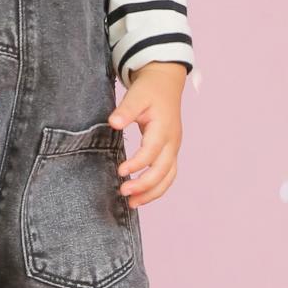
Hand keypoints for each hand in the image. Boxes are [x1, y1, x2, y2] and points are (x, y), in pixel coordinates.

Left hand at [108, 64, 185, 207]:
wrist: (166, 83)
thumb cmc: (150, 90)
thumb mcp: (137, 94)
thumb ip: (125, 110)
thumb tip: (113, 123)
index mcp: (164, 128)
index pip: (152, 152)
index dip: (137, 164)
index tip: (120, 172)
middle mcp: (172, 142)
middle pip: (163, 170)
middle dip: (145, 185)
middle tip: (123, 193)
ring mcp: (174, 148)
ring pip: (168, 177)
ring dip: (152, 192)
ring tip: (132, 203)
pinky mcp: (170, 152)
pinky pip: (168, 175)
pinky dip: (157, 188)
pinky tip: (141, 196)